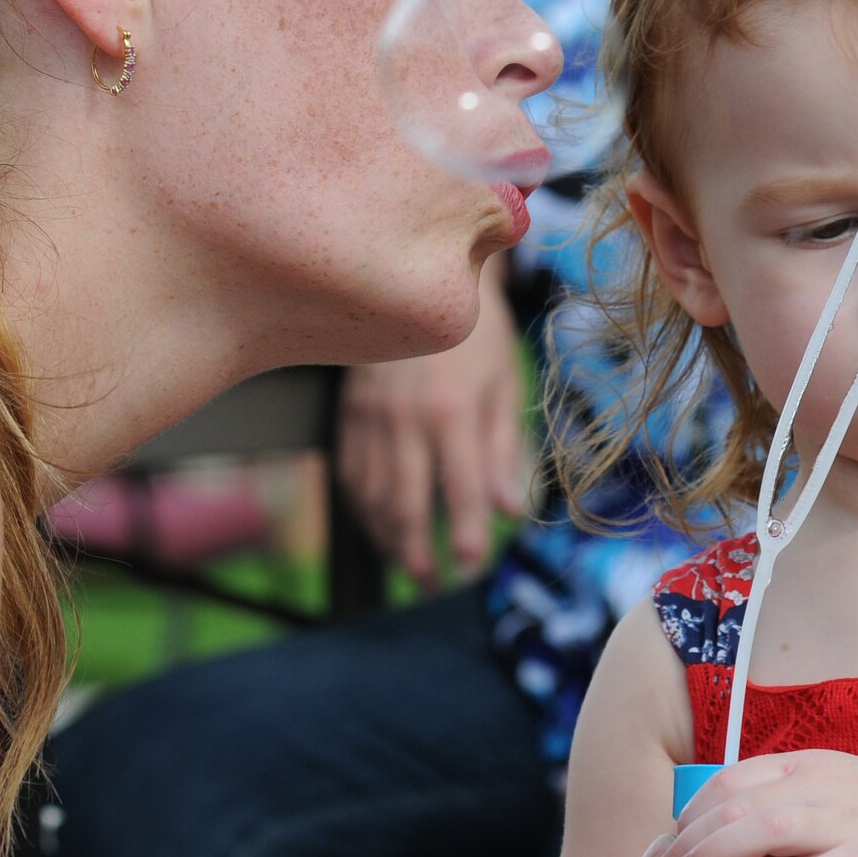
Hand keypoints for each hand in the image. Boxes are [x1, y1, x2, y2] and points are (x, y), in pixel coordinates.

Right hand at [337, 256, 529, 584]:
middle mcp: (404, 419)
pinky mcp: (347, 410)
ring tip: (404, 562)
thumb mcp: (503, 383)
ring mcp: (369, 416)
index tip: (472, 566)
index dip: (468, 536)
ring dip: (385, 537)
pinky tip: (376, 523)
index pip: (460, 492)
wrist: (418, 274)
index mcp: (451, 412)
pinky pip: (348, 471)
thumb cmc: (474, 329)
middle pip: (405, 505)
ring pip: (370, 495)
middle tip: (429, 581)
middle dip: (417, 551)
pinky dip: (360, 506)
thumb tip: (510, 509)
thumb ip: (504, 449)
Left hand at [659, 751, 857, 856]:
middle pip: (737, 804)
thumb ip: (775, 800)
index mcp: (801, 767)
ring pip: (771, 826)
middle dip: (691, 840)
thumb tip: (716, 825)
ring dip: (722, 854)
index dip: (690, 815)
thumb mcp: (821, 791)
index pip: (728, 782)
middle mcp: (817, 785)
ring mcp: (845, 818)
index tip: (666, 848)